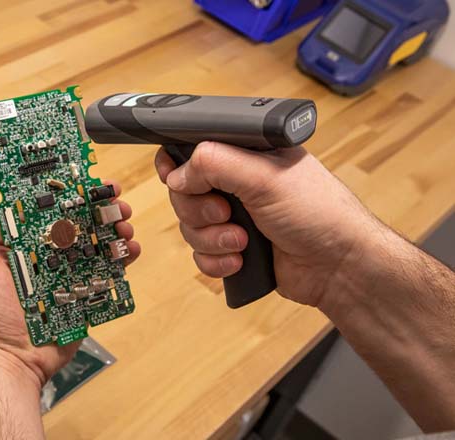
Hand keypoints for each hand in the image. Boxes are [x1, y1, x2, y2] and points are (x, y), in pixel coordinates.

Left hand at [0, 168, 140, 385]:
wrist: (9, 360)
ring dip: (113, 227)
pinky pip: (106, 272)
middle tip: (114, 198)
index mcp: (18, 240)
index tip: (84, 173)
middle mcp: (43, 252)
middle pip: (76, 219)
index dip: (65, 187)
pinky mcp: (82, 293)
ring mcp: (65, 272)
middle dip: (98, 205)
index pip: (44, 203)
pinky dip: (121, 258)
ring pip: (95, 242)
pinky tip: (129, 250)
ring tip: (124, 222)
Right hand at [155, 142, 378, 307]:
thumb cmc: (319, 214)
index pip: (194, 150)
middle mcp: (237, 183)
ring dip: (212, 239)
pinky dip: (216, 261)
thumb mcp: (264, 176)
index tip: (179, 180)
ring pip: (189, 227)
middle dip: (199, 210)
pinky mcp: (233, 247)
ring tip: (243, 241)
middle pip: (184, 193)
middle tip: (227, 213)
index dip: (178, 165)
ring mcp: (234, 217)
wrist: (339, 267)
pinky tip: (241, 260)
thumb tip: (176, 174)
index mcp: (245, 154)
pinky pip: (201, 255)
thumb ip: (214, 164)